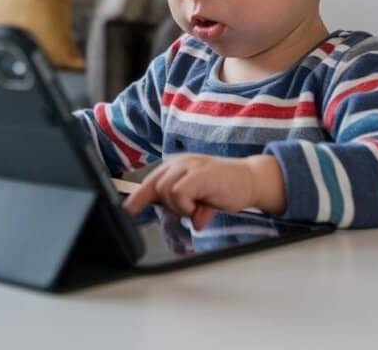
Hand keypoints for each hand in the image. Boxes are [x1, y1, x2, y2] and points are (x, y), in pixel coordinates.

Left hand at [123, 154, 286, 229]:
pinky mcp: (198, 174)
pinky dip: (188, 205)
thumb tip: (173, 215)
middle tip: (191, 209)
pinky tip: (202, 206)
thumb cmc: (224, 188)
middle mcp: (178, 162)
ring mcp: (188, 166)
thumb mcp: (196, 197)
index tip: (127, 213)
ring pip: (164, 191)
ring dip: (181, 206)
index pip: (149, 183)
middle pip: (152, 187)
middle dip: (167, 205)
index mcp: (176, 166)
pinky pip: (178, 193)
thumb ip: (181, 204)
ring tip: (200, 205)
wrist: (250, 180)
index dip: (136, 199)